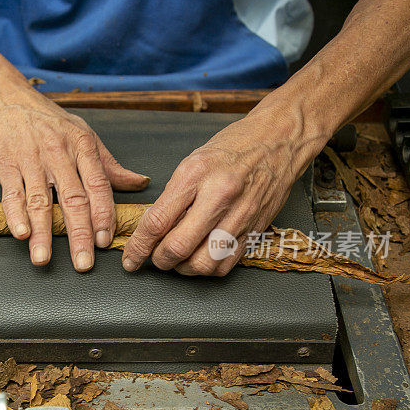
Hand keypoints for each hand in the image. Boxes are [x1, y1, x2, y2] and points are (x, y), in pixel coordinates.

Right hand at [0, 93, 148, 271]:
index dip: (103, 216)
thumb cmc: (46, 118)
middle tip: (83, 262)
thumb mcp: (83, 133)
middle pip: (72, 199)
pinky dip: (15, 215)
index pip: (98, 186)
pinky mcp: (6, 164)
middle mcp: (58, 154)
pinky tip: (21, 233)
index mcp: (82, 147)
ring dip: (42, 233)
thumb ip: (109, 164)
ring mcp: (31, 160)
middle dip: (79, 234)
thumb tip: (139, 183)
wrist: (4, 97)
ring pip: (39, 201)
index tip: (104, 240)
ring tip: (44, 258)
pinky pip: (11, 193)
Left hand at [121, 112, 326, 275]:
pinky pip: (226, 264)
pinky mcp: (255, 229)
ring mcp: (240, 216)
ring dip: (183, 269)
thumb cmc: (234, 147)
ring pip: (203, 263)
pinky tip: (200, 258)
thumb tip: (151, 230)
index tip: (130, 258)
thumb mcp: (192, 162)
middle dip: (158, 260)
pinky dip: (207, 269)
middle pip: (178, 248)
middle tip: (153, 258)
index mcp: (196, 175)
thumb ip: (172, 197)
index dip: (138, 246)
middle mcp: (219, 197)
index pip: (157, 222)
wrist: (279, 140)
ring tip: (176, 260)